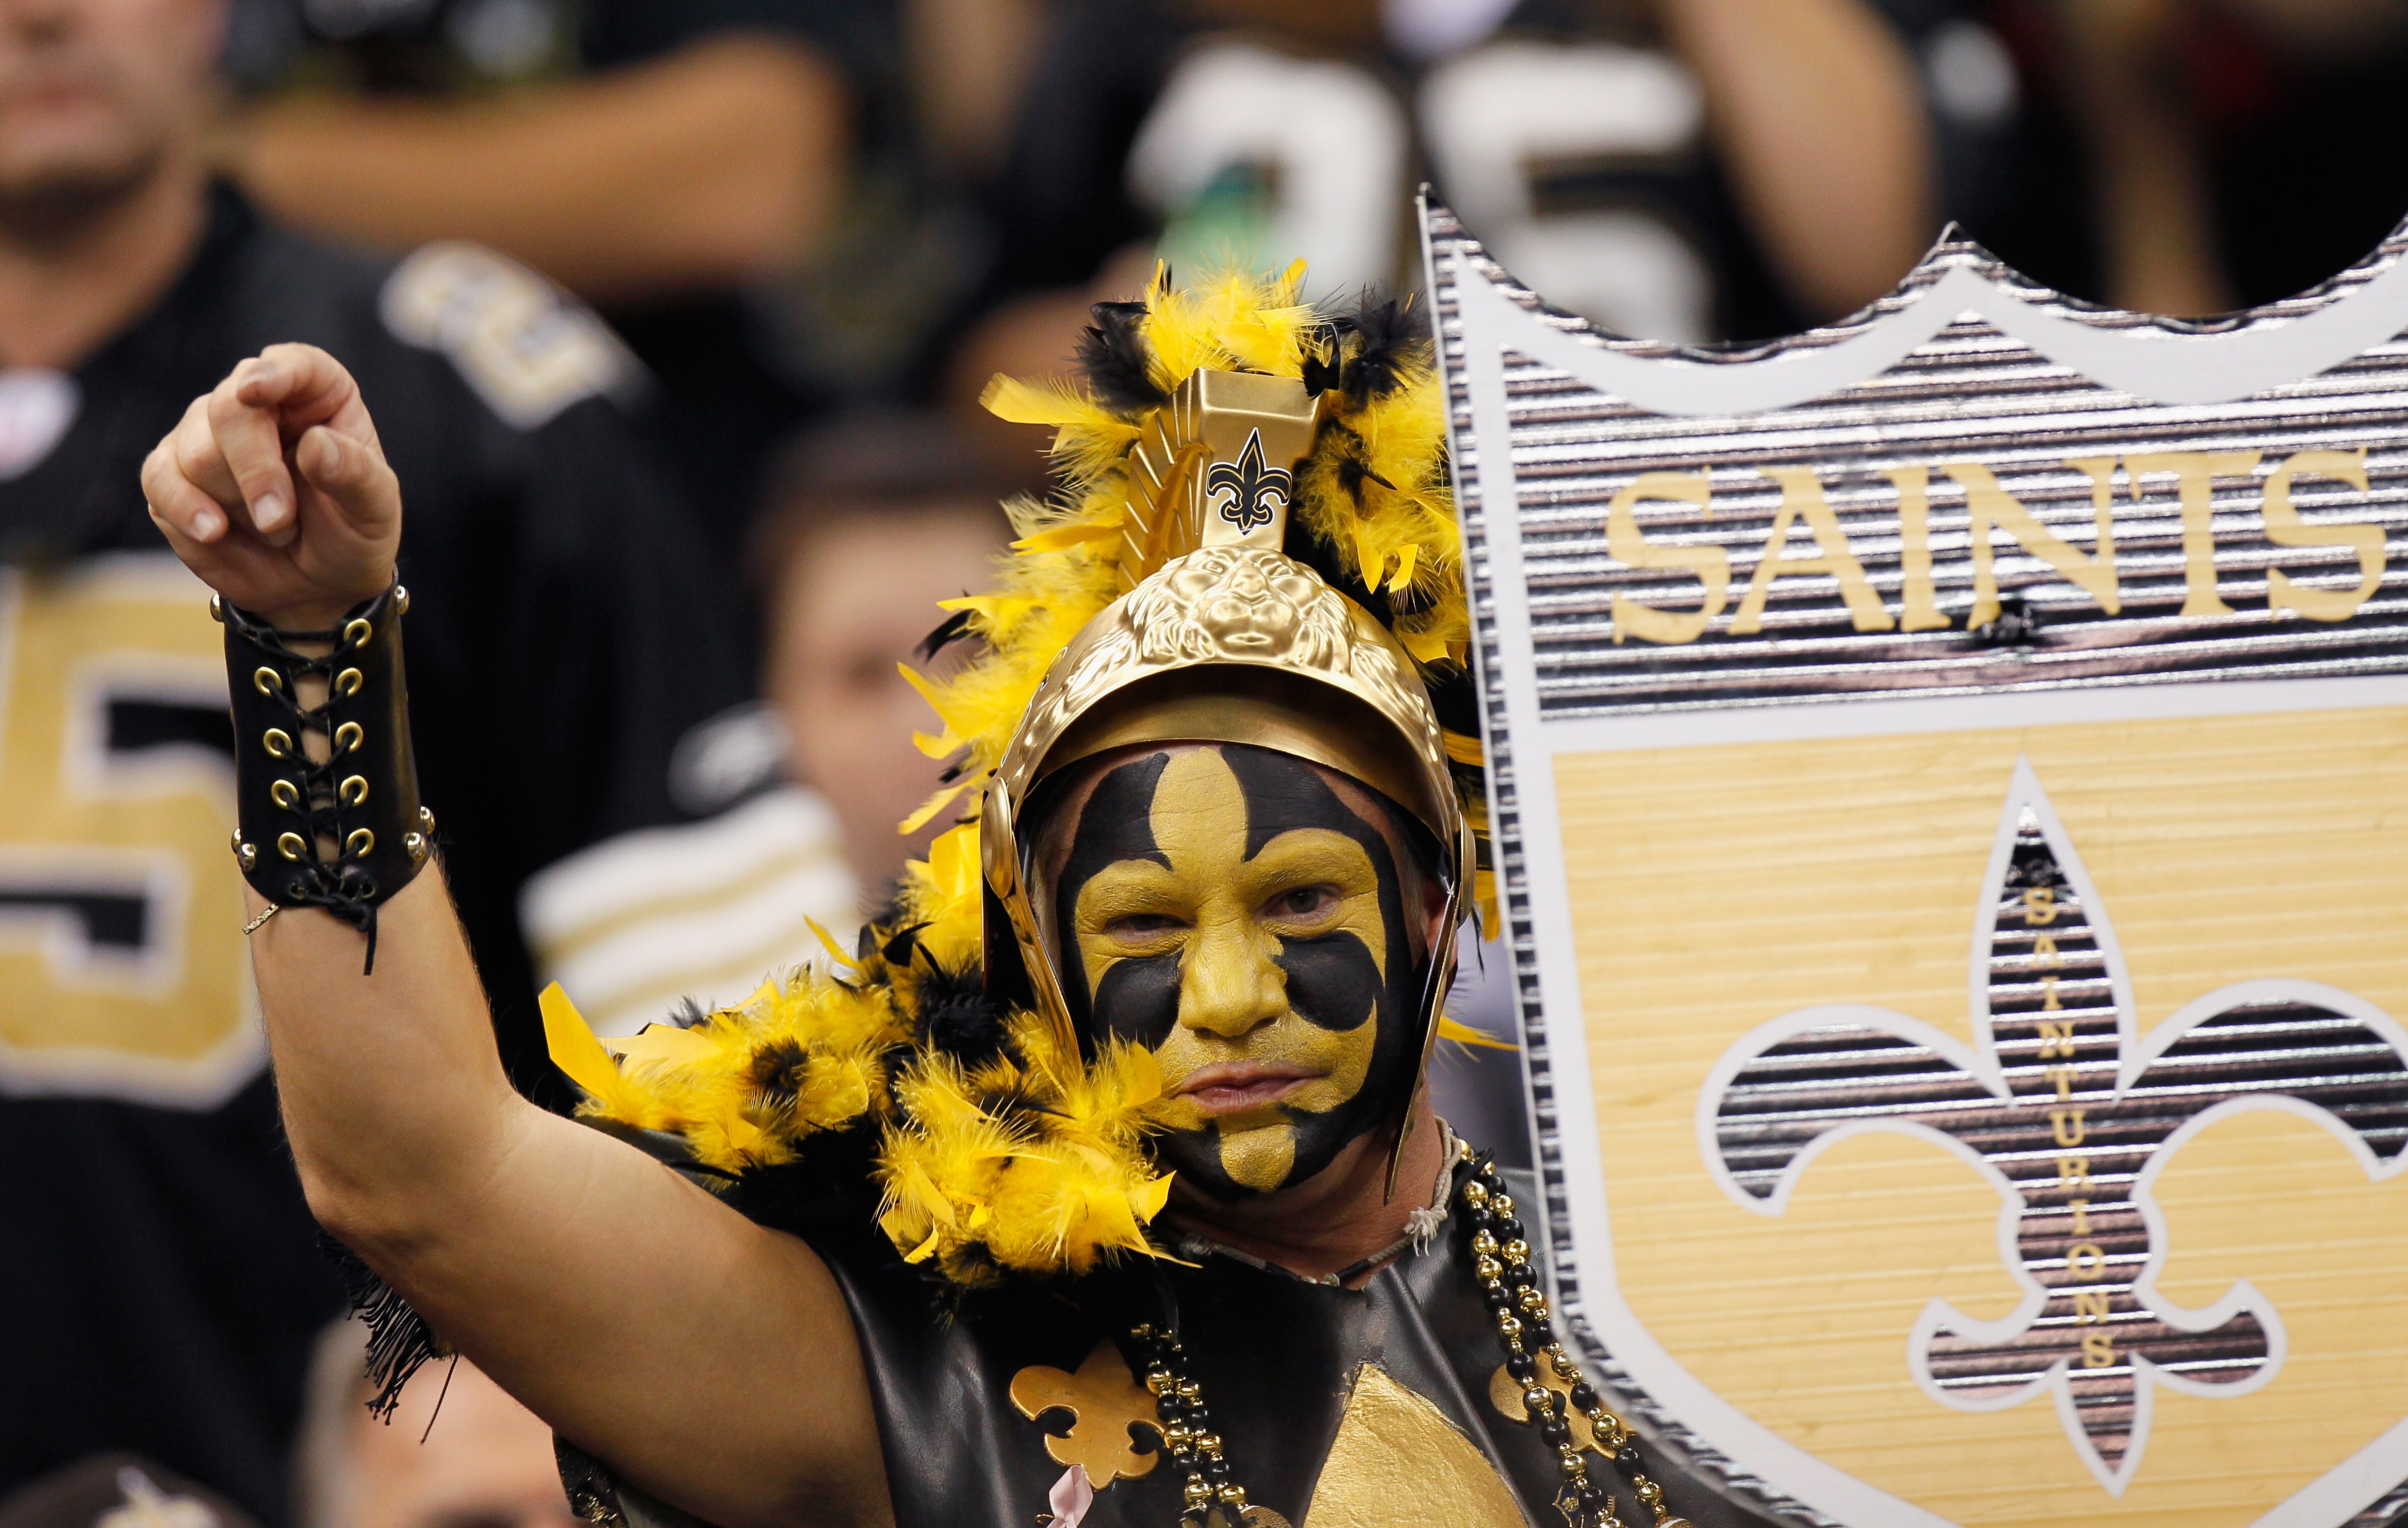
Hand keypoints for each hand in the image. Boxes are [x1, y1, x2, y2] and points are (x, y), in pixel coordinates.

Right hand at [142, 344, 401, 630]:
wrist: (319, 583)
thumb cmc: (352, 531)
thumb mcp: (374, 508)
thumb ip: (355, 473)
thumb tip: (316, 443)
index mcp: (316, 396)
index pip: (293, 364)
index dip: (273, 374)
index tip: (253, 392)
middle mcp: (256, 404)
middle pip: (228, 411)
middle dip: (254, 471)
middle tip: (280, 521)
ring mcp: (207, 435)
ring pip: (196, 451)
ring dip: (237, 504)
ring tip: (276, 530)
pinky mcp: (172, 474)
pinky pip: (160, 478)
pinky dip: (186, 509)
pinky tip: (215, 532)